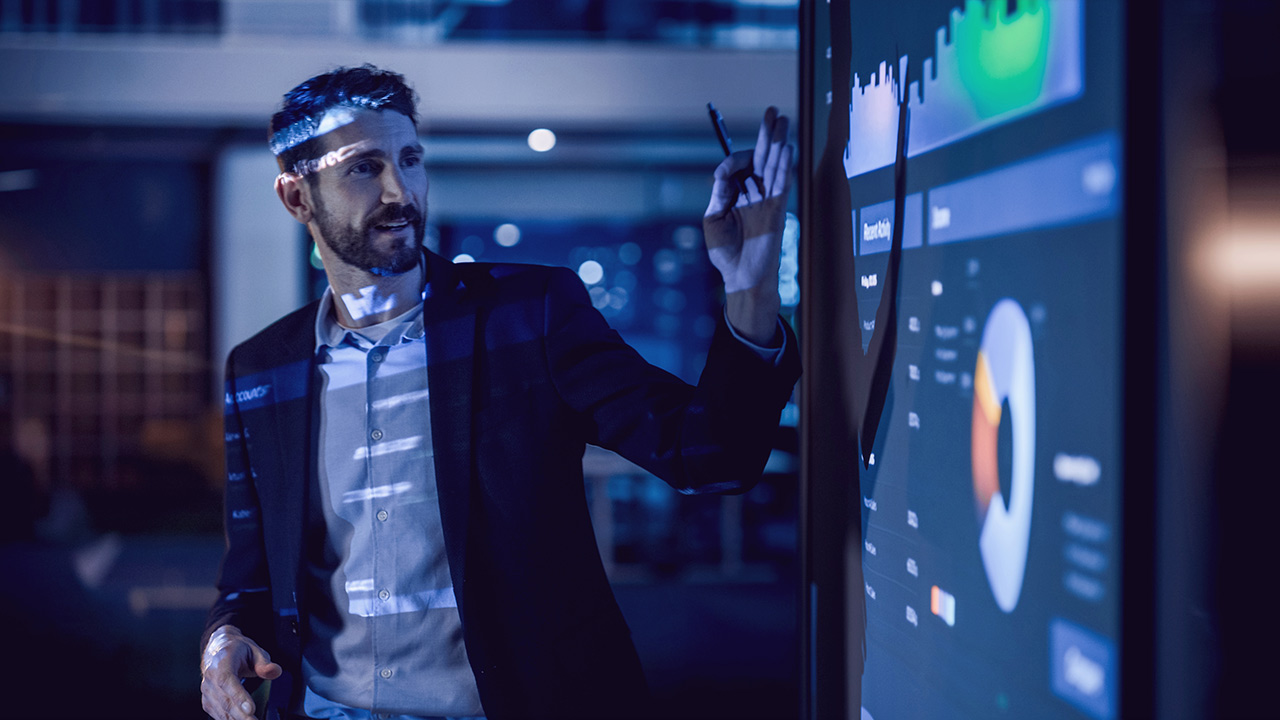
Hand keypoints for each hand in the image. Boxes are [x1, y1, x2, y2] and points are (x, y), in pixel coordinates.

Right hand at [200, 625, 281, 719]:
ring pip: (221, 710)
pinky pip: (218, 715)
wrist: (217, 651)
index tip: (251, 709)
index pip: (227, 681)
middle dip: (241, 715)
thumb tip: (275, 671)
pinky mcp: (207, 701)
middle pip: (225, 700)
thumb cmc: (237, 651)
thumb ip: (264, 663)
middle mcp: (210, 677)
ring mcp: (207, 691)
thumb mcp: (254, 650)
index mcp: (221, 662)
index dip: (238, 696)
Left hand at [703, 106, 792, 344]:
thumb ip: (719, 193)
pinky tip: (787, 149)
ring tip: (782, 120)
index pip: (740, 166)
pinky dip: (785, 166)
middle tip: (773, 111)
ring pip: (774, 165)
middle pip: (762, 157)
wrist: (740, 276)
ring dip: (778, 143)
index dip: (734, 161)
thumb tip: (723, 172)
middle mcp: (754, 193)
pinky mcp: (777, 210)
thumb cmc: (725, 252)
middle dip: (766, 134)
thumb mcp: (713, 219)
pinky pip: (782, 184)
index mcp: (737, 194)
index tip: (724, 174)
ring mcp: (767, 200)